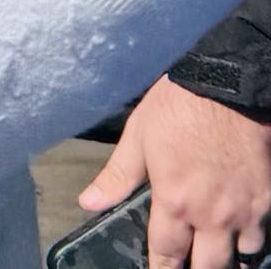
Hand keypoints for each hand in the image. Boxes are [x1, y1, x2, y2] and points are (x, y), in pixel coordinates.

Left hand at [81, 76, 270, 268]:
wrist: (226, 89)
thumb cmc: (176, 109)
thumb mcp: (137, 138)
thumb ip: (116, 177)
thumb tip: (88, 203)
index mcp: (175, 202)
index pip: (166, 252)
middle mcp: (211, 216)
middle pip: (208, 266)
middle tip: (189, 266)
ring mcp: (244, 212)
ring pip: (242, 257)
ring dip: (228, 260)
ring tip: (217, 257)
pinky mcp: (267, 201)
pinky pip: (263, 237)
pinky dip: (253, 242)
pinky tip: (244, 239)